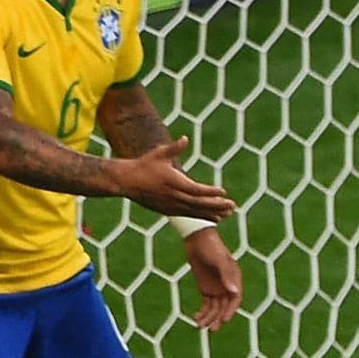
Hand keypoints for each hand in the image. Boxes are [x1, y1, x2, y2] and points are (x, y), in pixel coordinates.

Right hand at [112, 138, 233, 220]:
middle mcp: (173, 196)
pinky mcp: (168, 210)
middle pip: (198, 203)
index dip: (209, 192)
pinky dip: (202, 216)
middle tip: (233, 206)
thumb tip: (185, 139)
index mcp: (172, 182)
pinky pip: (189, 215)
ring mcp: (170, 205)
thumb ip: (174, 148)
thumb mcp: (158, 154)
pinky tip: (215, 218)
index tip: (223, 192)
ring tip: (228, 214)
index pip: (195, 189)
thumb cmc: (143, 165)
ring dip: (212, 213)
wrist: (125, 181)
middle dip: (216, 205)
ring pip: (195, 211)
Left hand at [183, 227, 241, 329]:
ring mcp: (216, 288)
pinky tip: (196, 317)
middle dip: (218, 318)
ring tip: (199, 326)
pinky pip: (206, 305)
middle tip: (212, 329)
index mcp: (234, 279)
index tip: (224, 319)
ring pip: (214, 308)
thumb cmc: (211, 247)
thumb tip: (234, 292)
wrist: (197, 239)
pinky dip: (202, 312)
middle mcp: (227, 286)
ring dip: (209, 318)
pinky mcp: (206, 289)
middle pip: (224, 307)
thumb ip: (226, 276)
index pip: (235, 299)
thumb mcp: (219, 260)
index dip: (230, 310)